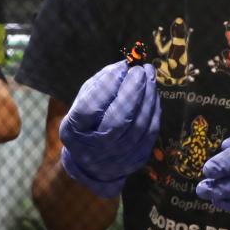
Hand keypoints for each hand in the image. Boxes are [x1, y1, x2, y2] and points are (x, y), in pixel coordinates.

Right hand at [57, 60, 159, 198]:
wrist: (92, 163)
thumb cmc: (86, 124)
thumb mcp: (81, 104)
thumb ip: (99, 85)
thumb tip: (123, 67)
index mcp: (74, 132)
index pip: (89, 109)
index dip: (106, 86)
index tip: (121, 66)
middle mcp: (95, 148)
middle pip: (118, 120)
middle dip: (132, 91)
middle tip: (139, 70)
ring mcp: (118, 157)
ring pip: (139, 125)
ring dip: (148, 96)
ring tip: (149, 75)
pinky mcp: (137, 159)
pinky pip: (151, 132)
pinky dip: (154, 110)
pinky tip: (153, 94)